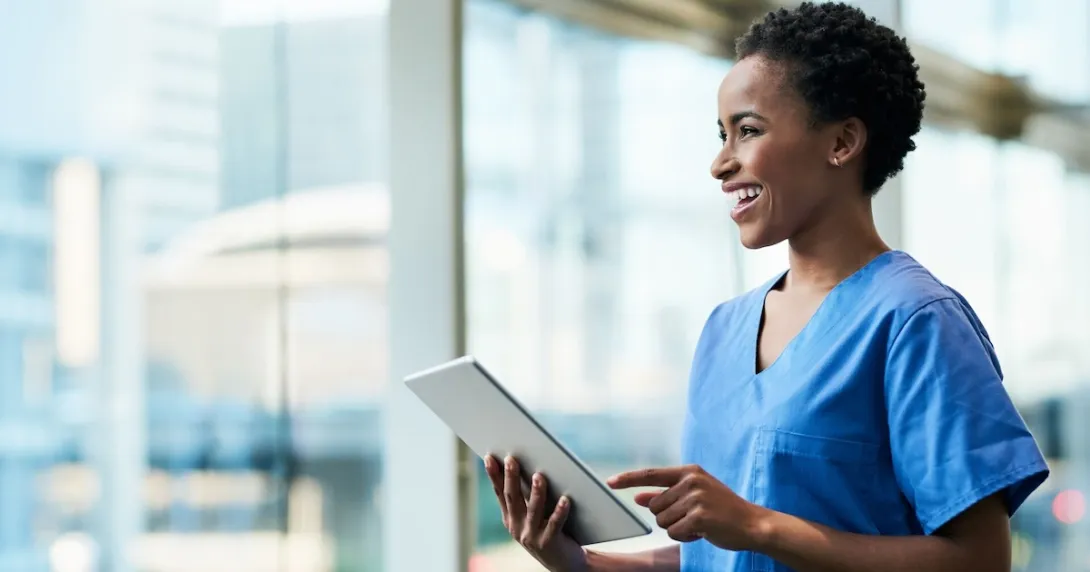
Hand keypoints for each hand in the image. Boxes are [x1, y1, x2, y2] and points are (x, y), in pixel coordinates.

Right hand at [484, 455, 586, 571]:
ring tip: (539, 476)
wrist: (563, 562)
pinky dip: (559, 511)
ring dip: (536, 493)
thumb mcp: (531, 514)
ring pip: (533, 510)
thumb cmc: (547, 530)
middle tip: (511, 459)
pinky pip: (555, 524)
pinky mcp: (549, 543)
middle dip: (511, 478)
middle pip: (513, 498)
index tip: (489, 457)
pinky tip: (565, 499)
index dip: (494, 475)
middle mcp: (517, 527)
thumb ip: (526, 495)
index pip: (500, 492)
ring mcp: (532, 536)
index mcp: (510, 518)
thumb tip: (526, 464)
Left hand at [608, 464, 768, 550]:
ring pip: (663, 521)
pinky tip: (702, 532)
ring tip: (699, 523)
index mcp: (689, 472)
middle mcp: (691, 482)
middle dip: (669, 517)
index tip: (610, 482)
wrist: (752, 523)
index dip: (628, 479)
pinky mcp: (699, 516)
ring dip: (677, 528)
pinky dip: (685, 537)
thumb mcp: (693, 496)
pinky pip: (674, 532)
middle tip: (693, 517)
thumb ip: (665, 495)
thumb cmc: (722, 510)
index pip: (651, 474)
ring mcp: (696, 498)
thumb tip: (638, 497)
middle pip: (655, 506)